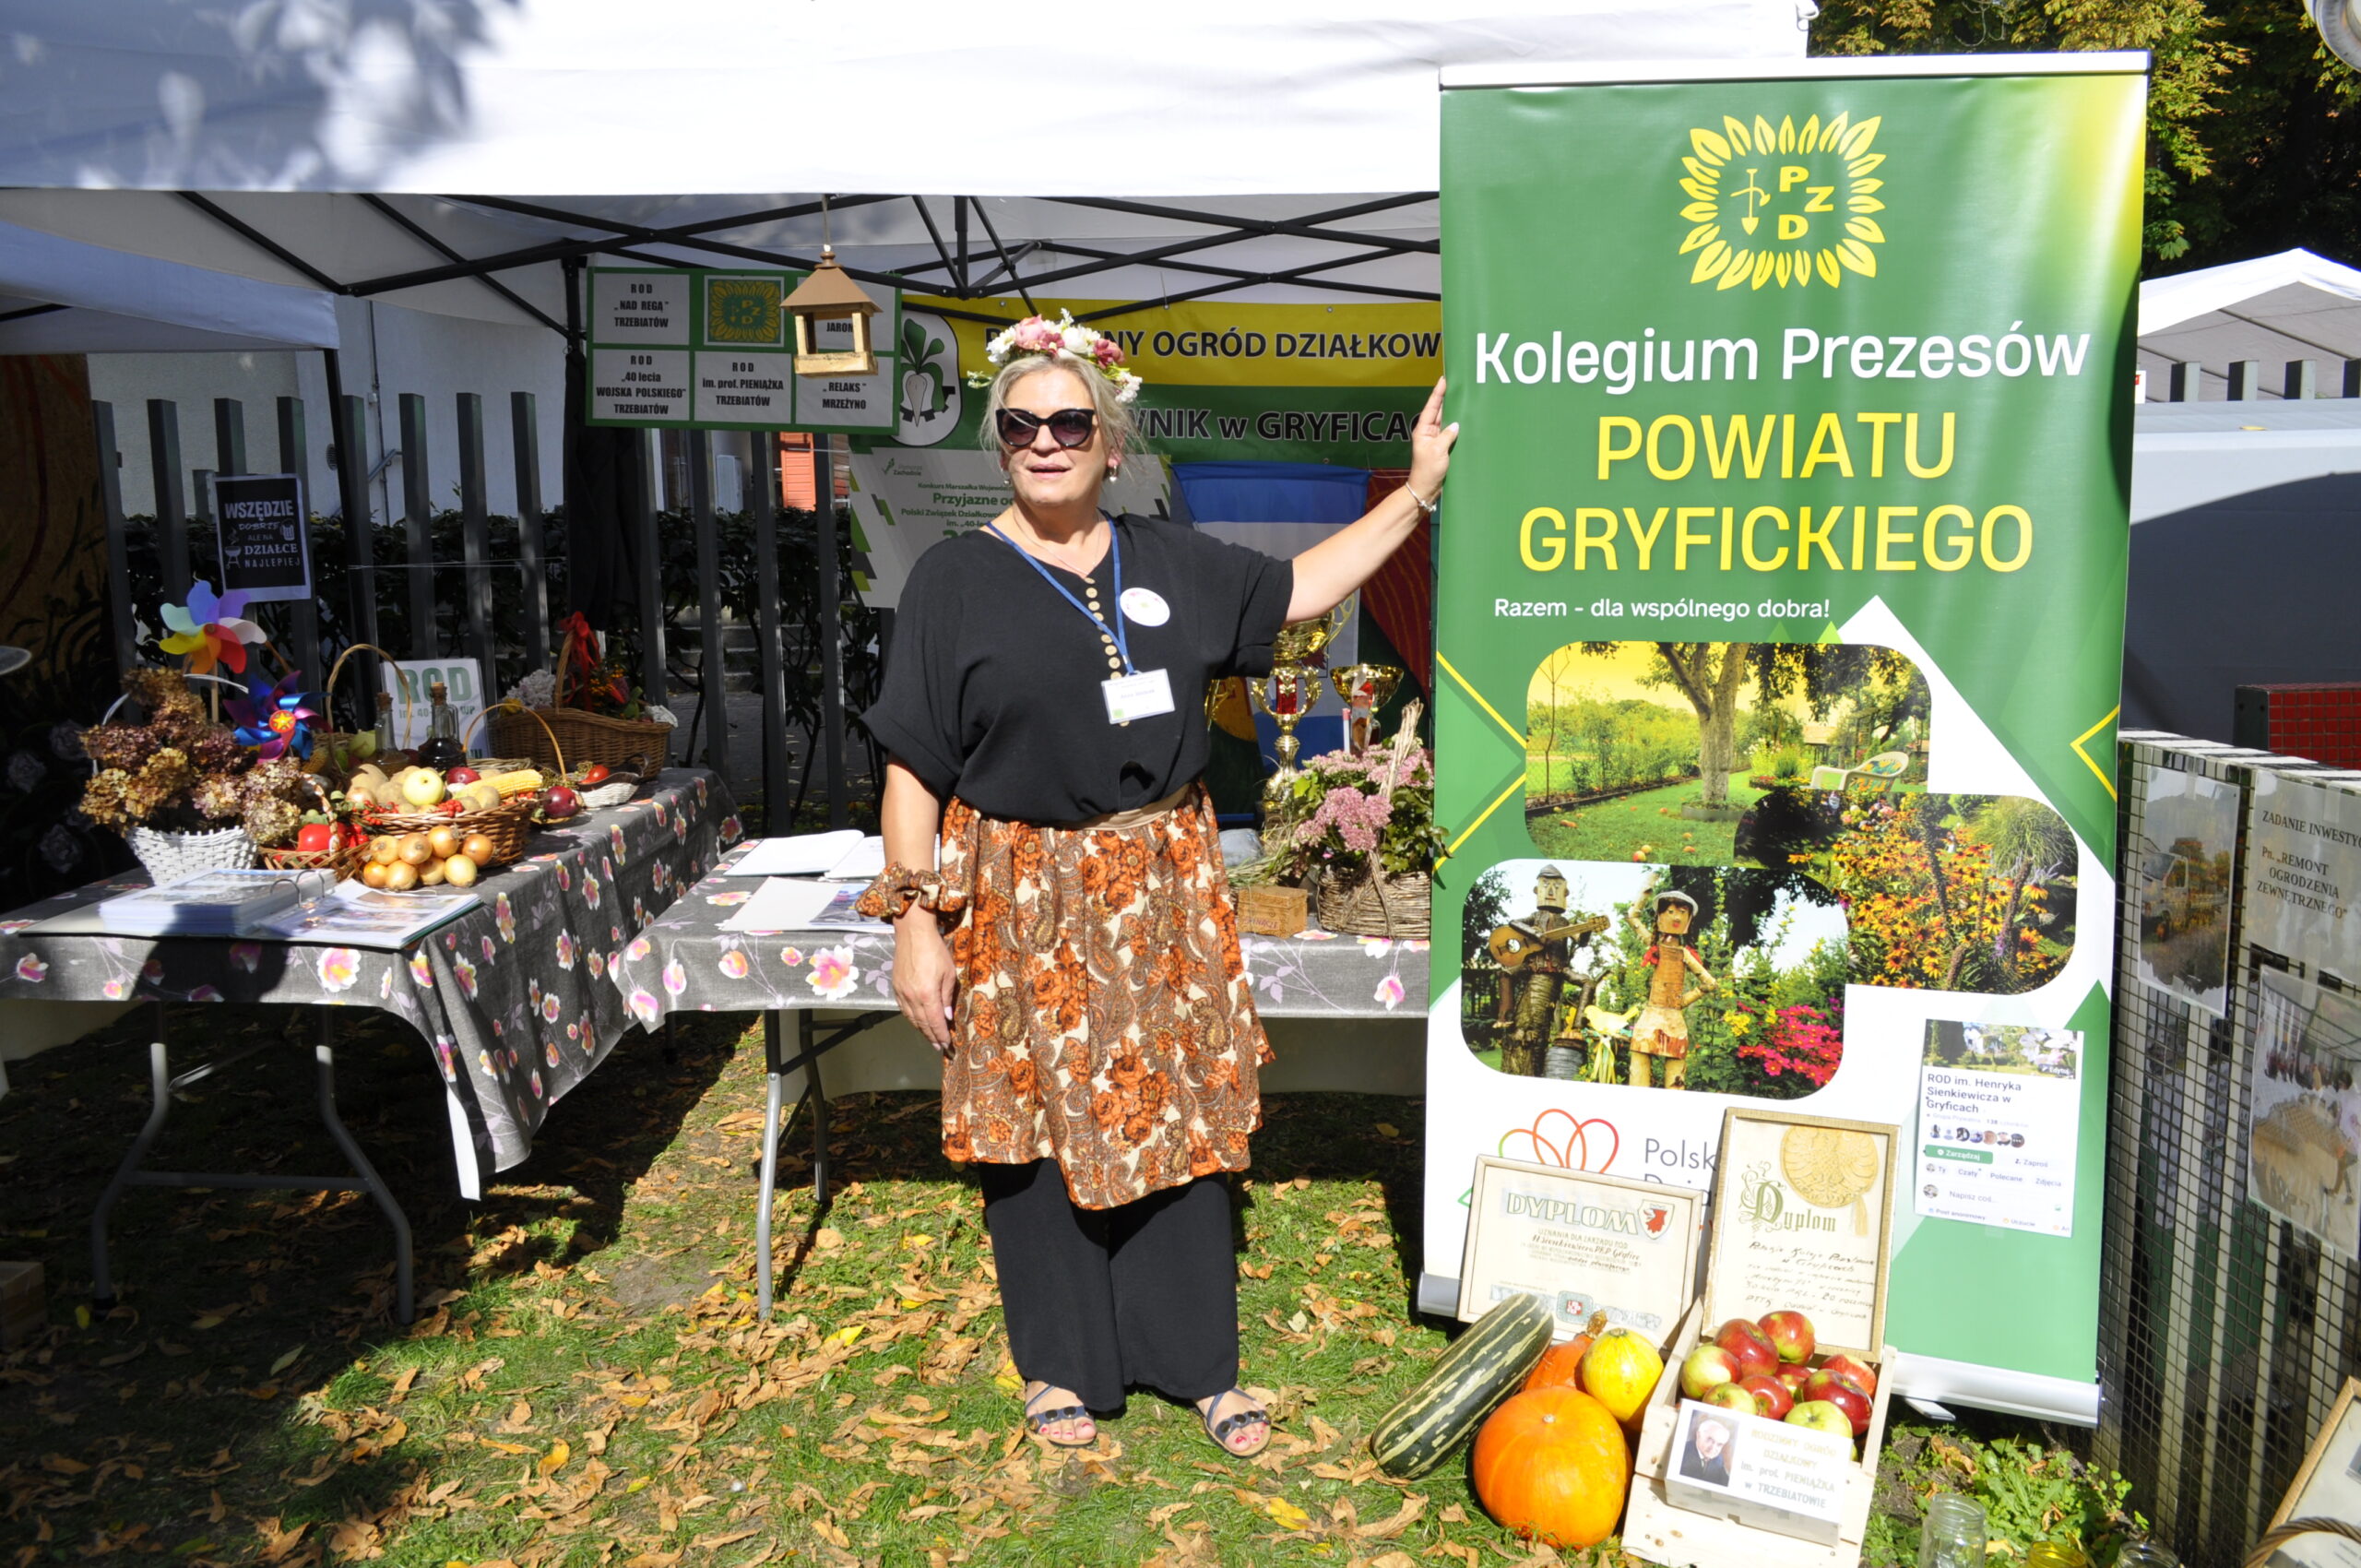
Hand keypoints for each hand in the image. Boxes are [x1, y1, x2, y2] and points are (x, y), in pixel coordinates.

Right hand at [892, 912, 957, 1055]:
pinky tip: (917, 1021)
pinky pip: (903, 1009)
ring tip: (930, 1038)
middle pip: (922, 1023)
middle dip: (931, 1037)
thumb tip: (946, 1016)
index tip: (947, 1045)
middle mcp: (912, 997)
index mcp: (927, 994)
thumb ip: (947, 996)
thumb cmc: (935, 950)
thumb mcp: (949, 973)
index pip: (935, 1021)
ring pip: (911, 1018)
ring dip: (921, 1030)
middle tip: (939, 1047)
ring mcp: (901, 992)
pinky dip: (911, 1019)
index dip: (941, 1035)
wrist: (912, 933)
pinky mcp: (896, 987)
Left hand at [1407, 376, 1459, 499]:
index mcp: (1423, 429)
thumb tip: (1456, 424)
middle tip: (1457, 383)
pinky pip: (1451, 431)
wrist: (1426, 488)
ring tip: (1463, 396)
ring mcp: (1436, 438)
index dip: (1438, 393)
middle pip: (1439, 410)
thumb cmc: (1427, 470)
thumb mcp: (1437, 451)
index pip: (1431, 407)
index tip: (1444, 379)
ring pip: (1446, 420)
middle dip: (1447, 397)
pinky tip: (1465, 417)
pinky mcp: (1443, 446)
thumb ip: (1447, 435)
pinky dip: (1457, 424)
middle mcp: (1429, 431)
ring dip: (1453, 410)